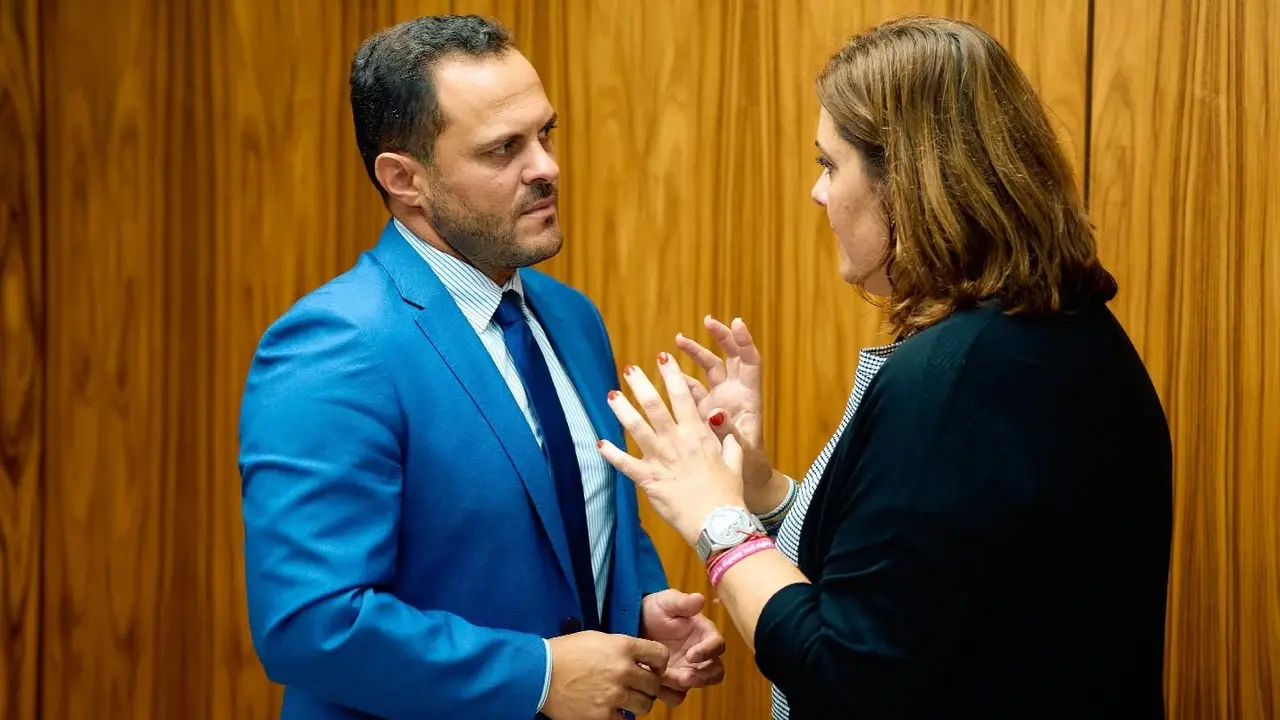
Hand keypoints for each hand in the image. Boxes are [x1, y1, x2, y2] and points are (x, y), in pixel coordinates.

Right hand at [542, 631, 669, 719]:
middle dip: (648, 685)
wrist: (540, 673)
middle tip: (638, 686)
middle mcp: (623, 670)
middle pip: (654, 683)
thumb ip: (622, 649)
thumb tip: (639, 660)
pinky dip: (621, 716)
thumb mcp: (598, 638)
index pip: (660, 655)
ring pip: (645, 705)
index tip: (652, 667)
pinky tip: (611, 709)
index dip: (659, 663)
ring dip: (638, 703)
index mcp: (623, 647)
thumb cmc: (566, 652)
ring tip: (625, 699)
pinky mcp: (603, 715)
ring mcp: (614, 695)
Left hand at [600, 353, 746, 545]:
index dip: (672, 374)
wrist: (717, 522)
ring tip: (611, 395)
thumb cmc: (728, 493)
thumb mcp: (734, 460)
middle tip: (629, 369)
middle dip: (641, 384)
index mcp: (698, 434)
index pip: (683, 396)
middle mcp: (677, 441)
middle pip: (655, 405)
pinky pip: (626, 464)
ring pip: (636, 428)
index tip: (663, 357)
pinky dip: (611, 454)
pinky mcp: (649, 480)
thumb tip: (722, 418)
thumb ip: (727, 437)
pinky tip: (599, 443)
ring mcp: (661, 460)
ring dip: (622, 409)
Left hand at [640, 590, 726, 705]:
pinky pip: (677, 694)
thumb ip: (682, 603)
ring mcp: (687, 670)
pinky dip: (668, 693)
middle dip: (701, 677)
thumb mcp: (667, 602)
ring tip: (664, 679)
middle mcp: (701, 655)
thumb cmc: (655, 609)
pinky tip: (654, 685)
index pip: (717, 645)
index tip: (692, 655)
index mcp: (704, 634)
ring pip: (697, 685)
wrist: (633, 623)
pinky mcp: (672, 682)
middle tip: (683, 677)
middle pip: (715, 672)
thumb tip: (700, 599)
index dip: (708, 652)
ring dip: (684, 686)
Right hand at [675, 316, 772, 490]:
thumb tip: (715, 414)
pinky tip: (667, 372)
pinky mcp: (704, 410)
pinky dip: (681, 379)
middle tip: (707, 321)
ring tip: (678, 341)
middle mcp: (735, 394)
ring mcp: (719, 400)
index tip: (736, 323)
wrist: (745, 480)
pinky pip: (692, 388)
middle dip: (719, 338)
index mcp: (748, 398)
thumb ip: (727, 432)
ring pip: (708, 369)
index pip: (750, 362)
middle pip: (729, 358)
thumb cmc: (750, 467)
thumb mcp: (741, 451)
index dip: (744, 341)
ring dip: (695, 353)